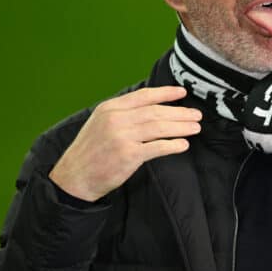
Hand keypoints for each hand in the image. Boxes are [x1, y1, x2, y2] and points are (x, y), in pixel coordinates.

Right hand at [49, 86, 201, 201]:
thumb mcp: (101, 123)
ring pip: (159, 127)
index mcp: (110, 108)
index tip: (183, 93)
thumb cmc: (91, 151)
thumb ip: (123, 113)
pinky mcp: (128, 155)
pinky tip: (184, 144)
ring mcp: (122, 137)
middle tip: (197, 114)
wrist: (74, 177)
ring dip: (181, 127)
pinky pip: (157, 147)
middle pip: (155, 112)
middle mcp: (116, 119)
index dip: (166, 93)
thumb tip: (153, 106)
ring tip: (195, 127)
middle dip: (180, 112)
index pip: (144, 96)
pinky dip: (173, 145)